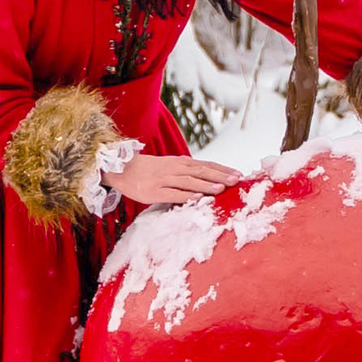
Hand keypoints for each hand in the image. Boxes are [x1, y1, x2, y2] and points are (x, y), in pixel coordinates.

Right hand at [111, 152, 241, 205]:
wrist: (122, 169)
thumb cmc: (150, 170)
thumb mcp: (171, 166)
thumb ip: (188, 171)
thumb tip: (211, 177)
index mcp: (181, 163)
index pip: (206, 164)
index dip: (223, 169)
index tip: (239, 174)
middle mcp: (175, 169)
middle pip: (201, 172)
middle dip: (220, 176)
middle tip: (237, 180)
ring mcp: (164, 180)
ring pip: (188, 182)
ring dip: (205, 185)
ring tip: (221, 188)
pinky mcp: (154, 192)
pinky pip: (172, 194)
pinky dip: (185, 196)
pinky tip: (197, 198)